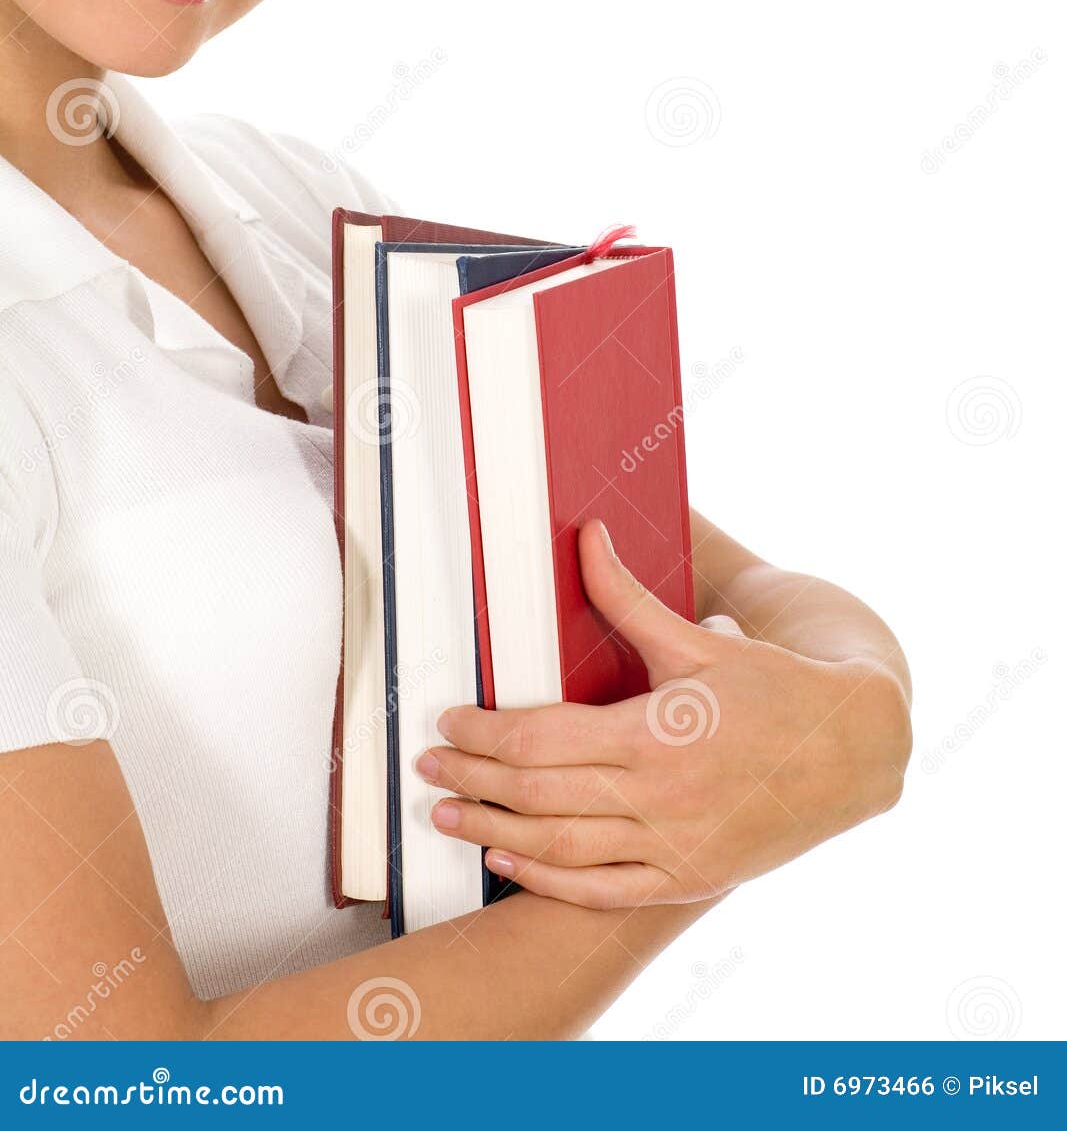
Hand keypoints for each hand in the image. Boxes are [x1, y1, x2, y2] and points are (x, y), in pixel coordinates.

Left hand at [412, 520, 911, 908]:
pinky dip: (547, 881)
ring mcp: (674, 846)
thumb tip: (585, 535)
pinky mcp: (687, 878)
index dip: (486, 731)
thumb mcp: (699, 640)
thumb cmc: (774, 689)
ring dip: (493, 831)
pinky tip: (508, 860)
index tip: (450, 719)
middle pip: (539, 794)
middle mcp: (661, 796)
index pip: (543, 737)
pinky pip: (602, 890)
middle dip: (473, 778)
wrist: (853, 753)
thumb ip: (628, 597)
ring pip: (560, 850)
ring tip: (446, 813)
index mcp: (658, 733)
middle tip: (427, 763)